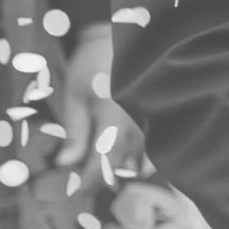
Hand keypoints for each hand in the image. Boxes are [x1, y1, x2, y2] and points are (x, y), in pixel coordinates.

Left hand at [59, 22, 142, 191]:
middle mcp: (138, 122)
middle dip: (105, 177)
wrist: (124, 38)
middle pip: (123, 164)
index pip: (103, 160)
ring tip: (109, 172)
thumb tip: (65, 164)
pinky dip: (145, 160)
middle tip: (88, 183)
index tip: (78, 189)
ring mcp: (154, 121)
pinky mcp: (162, 119)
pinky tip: (133, 163)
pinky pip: (157, 149)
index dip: (90, 179)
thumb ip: (74, 131)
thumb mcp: (74, 94)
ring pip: (143, 161)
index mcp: (113, 115)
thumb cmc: (93, 64)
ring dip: (124, 170)